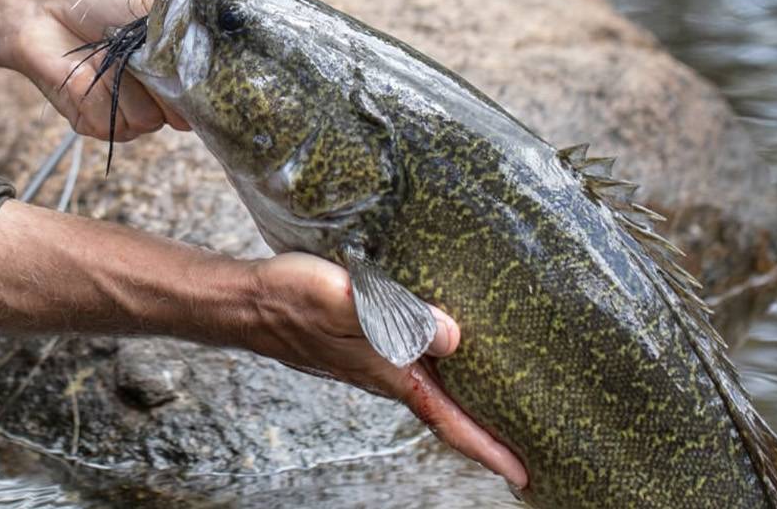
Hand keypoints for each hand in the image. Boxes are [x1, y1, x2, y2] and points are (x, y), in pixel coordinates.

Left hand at [3, 0, 188, 141]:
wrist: (40, 4)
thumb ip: (188, 25)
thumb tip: (217, 38)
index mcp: (177, 66)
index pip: (206, 96)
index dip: (198, 86)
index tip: (183, 64)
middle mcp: (157, 95)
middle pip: (181, 117)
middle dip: (158, 84)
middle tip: (134, 50)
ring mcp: (127, 110)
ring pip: (145, 121)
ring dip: (121, 84)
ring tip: (103, 54)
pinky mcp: (94, 122)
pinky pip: (108, 123)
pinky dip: (92, 93)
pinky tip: (81, 71)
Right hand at [244, 251, 528, 487]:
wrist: (246, 301)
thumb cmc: (290, 300)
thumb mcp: (344, 303)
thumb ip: (396, 318)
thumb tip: (452, 337)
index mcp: (390, 374)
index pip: (449, 421)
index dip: (488, 449)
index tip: (524, 476)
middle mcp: (388, 375)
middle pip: (448, 414)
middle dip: (488, 433)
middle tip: (530, 447)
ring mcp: (375, 363)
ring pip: (434, 391)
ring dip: (468, 403)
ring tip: (504, 406)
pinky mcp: (365, 343)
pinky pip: (416, 366)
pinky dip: (443, 374)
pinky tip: (452, 356)